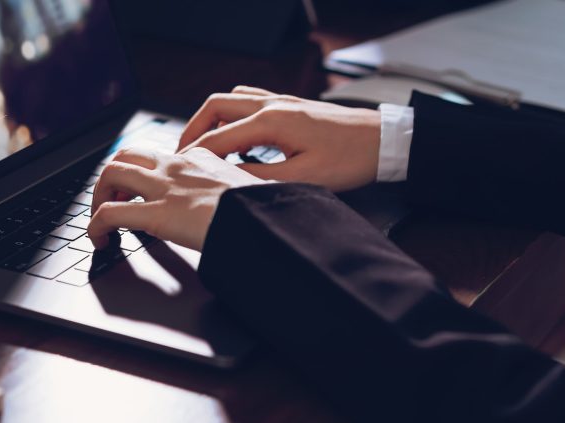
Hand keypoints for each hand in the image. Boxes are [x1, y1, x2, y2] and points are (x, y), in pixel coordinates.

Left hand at [88, 146, 265, 250]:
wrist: (268, 220)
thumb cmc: (265, 209)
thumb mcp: (251, 190)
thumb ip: (237, 191)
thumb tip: (245, 205)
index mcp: (200, 159)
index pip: (160, 155)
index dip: (144, 172)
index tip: (142, 191)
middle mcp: (177, 166)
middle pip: (127, 154)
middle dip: (113, 176)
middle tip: (114, 199)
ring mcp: (164, 188)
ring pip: (111, 173)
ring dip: (98, 195)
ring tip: (100, 218)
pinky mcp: (156, 214)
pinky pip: (109, 212)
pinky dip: (95, 225)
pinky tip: (100, 239)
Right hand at [178, 86, 381, 191]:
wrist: (384, 140)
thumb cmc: (351, 159)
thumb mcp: (302, 178)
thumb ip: (259, 177)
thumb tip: (226, 180)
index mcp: (272, 121)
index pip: (218, 137)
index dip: (194, 155)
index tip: (180, 170)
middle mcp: (273, 105)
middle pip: (215, 107)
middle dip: (193, 130)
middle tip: (182, 154)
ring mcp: (282, 101)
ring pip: (231, 100)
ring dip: (212, 120)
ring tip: (204, 145)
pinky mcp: (292, 105)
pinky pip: (250, 101)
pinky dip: (233, 116)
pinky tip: (237, 137)